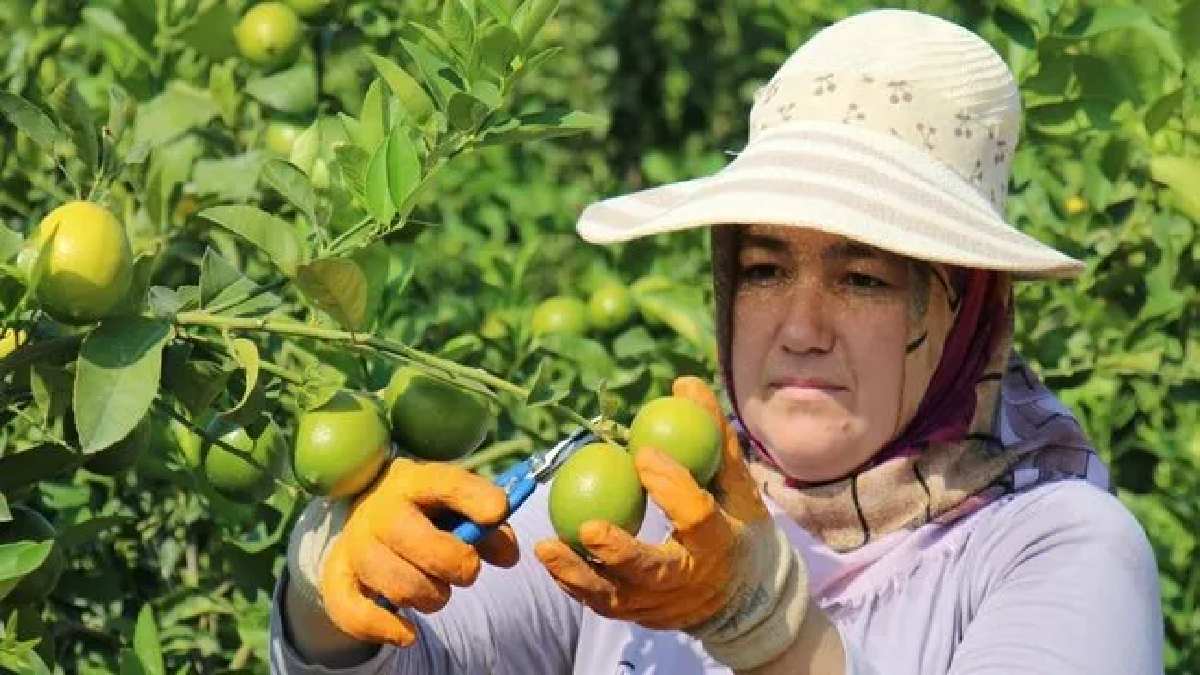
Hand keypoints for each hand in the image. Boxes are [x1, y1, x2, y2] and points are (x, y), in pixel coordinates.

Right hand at [289, 458, 518, 645]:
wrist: (372, 517)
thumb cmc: (430, 514)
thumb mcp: (461, 510)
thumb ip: (491, 530)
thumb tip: (508, 555)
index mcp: (415, 482)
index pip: (444, 483)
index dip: (473, 497)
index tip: (498, 511)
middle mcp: (380, 510)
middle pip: (417, 540)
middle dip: (456, 564)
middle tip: (467, 569)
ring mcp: (355, 544)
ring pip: (397, 584)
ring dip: (430, 598)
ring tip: (437, 592)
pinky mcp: (337, 577)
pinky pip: (354, 612)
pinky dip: (385, 628)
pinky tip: (408, 633)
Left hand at [534, 377, 808, 669]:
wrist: (745, 597)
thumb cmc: (735, 523)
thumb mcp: (734, 481)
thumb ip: (710, 435)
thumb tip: (683, 384)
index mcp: (721, 543)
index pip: (697, 518)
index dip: (672, 486)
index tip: (642, 453)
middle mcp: (692, 582)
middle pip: (654, 571)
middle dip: (621, 552)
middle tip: (588, 526)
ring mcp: (662, 606)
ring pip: (618, 597)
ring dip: (579, 574)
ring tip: (546, 547)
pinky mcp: (638, 616)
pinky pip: (602, 602)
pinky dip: (574, 582)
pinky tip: (551, 555)